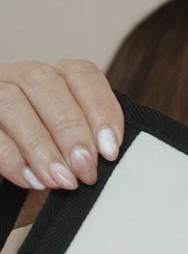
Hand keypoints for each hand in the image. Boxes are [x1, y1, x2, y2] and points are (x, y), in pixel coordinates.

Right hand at [0, 59, 122, 210]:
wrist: (4, 166)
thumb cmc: (38, 154)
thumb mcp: (65, 143)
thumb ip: (85, 140)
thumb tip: (108, 153)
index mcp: (50, 77)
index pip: (80, 73)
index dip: (100, 108)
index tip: (110, 149)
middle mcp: (18, 76)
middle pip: (45, 83)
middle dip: (72, 131)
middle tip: (86, 171)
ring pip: (12, 102)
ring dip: (42, 146)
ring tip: (62, 180)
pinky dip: (14, 159)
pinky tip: (33, 181)